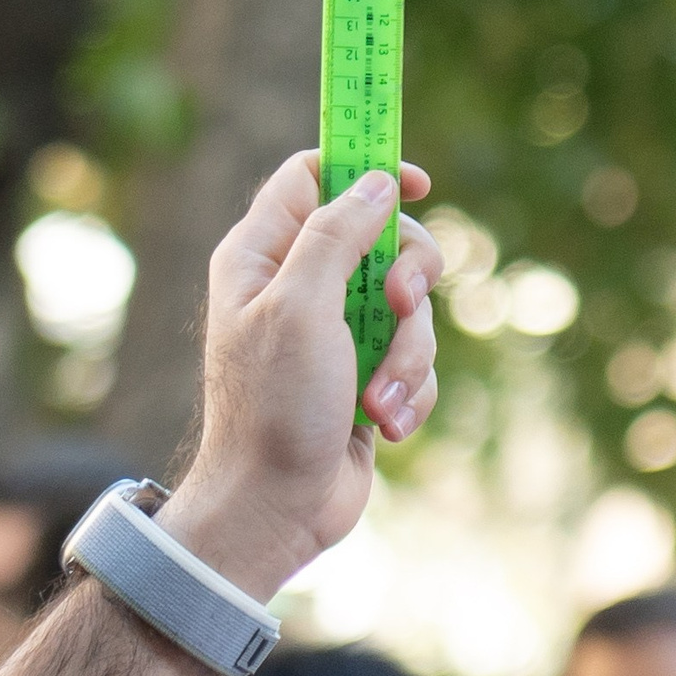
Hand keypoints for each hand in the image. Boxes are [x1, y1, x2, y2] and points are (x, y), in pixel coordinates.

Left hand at [160, 153, 440, 601]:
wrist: (275, 508)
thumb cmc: (275, 409)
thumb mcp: (301, 307)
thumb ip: (336, 234)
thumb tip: (377, 181)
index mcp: (262, 256)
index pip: (311, 177)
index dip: (363, 168)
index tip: (414, 181)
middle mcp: (296, 287)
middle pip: (381, 238)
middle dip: (408, 277)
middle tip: (399, 304)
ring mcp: (333, 334)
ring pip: (408, 307)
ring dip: (408, 355)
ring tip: (377, 399)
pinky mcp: (363, 377)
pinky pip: (413, 361)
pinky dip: (408, 392)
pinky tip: (382, 426)